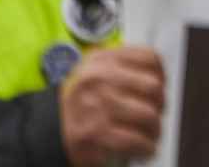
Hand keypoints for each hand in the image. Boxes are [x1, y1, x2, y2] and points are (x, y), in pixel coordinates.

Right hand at [60, 45, 166, 166]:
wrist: (46, 128)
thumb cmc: (77, 102)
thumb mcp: (93, 71)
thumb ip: (122, 67)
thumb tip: (158, 77)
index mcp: (102, 60)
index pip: (149, 58)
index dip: (162, 75)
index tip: (161, 87)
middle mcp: (100, 79)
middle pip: (153, 88)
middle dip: (160, 105)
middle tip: (157, 114)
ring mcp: (97, 106)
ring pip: (148, 115)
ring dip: (155, 130)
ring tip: (151, 134)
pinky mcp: (95, 134)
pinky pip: (135, 140)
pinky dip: (146, 147)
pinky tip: (145, 149)